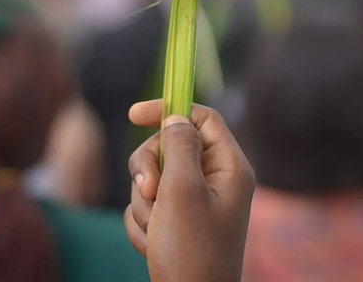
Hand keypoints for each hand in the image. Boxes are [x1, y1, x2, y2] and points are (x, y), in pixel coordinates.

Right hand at [124, 100, 254, 281]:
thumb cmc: (191, 251)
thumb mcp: (183, 191)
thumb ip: (178, 147)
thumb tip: (177, 119)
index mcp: (229, 168)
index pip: (202, 119)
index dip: (169, 110)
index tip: (133, 114)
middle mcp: (215, 181)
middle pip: (169, 147)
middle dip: (149, 171)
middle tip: (151, 193)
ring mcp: (195, 203)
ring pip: (153, 178)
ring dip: (144, 204)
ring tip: (156, 230)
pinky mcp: (177, 222)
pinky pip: (147, 206)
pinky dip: (142, 224)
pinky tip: (153, 244)